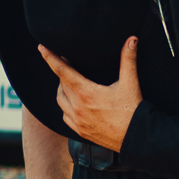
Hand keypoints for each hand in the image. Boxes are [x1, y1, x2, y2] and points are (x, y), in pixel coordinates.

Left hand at [39, 37, 141, 152]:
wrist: (136, 139)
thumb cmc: (133, 111)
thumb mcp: (130, 84)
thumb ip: (128, 60)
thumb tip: (131, 39)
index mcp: (86, 93)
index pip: (62, 71)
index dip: (50, 58)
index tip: (42, 48)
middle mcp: (77, 107)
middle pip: (62, 84)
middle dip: (63, 71)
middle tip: (69, 62)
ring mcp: (77, 121)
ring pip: (60, 100)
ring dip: (62, 89)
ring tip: (68, 81)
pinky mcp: (80, 131)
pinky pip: (65, 116)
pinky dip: (65, 106)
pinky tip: (72, 103)